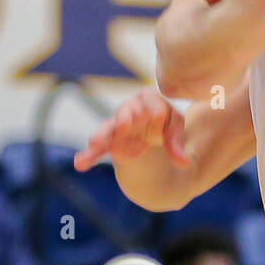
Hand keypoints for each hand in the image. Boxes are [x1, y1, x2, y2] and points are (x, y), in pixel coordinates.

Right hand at [75, 88, 189, 171]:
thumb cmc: (167, 126)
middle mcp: (131, 109)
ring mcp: (118, 125)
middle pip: (127, 112)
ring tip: (95, 144)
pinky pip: (99, 148)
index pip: (152, 101)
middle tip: (123, 123)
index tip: (158, 117)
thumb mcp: (175, 131)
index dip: (156, 109)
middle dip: (125, 118)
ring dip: (103, 136)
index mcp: (150, 100)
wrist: (155, 136)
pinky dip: (90, 155)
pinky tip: (80, 164)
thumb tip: (184, 163)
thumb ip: (177, 145)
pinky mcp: (110, 142)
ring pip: (109, 129)